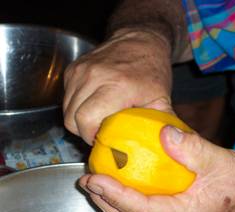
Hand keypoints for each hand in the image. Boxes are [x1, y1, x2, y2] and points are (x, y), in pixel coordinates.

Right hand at [63, 30, 172, 144]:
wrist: (141, 40)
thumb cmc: (152, 69)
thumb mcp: (161, 98)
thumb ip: (160, 124)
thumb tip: (166, 146)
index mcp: (117, 86)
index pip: (86, 120)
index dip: (92, 136)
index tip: (103, 140)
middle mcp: (94, 76)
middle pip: (71, 118)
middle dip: (84, 131)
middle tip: (100, 132)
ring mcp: (81, 70)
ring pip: (66, 109)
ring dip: (79, 119)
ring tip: (98, 118)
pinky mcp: (74, 68)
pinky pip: (67, 96)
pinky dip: (76, 105)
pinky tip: (94, 103)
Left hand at [80, 126, 234, 211]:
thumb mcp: (225, 164)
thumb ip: (192, 149)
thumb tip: (164, 132)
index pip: (139, 210)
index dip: (113, 194)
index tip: (92, 178)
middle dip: (107, 202)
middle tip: (89, 181)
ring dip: (118, 202)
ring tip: (102, 183)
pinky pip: (154, 208)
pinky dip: (136, 198)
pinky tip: (134, 183)